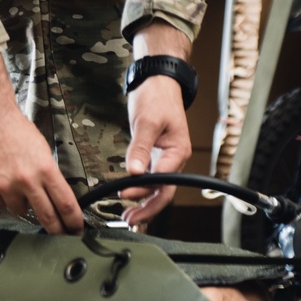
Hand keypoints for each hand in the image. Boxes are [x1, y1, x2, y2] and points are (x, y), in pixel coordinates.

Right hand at [0, 54, 82, 234]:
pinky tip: (2, 179)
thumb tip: (57, 200)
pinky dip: (3, 197)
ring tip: (18, 182)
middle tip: (61, 233)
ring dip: (23, 203)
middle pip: (47, 217)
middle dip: (56, 229)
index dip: (73, 222)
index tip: (76, 230)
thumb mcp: (43, 151)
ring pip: (21, 211)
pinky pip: (0, 204)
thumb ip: (49, 177)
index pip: (66, 205)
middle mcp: (26, 180)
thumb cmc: (16, 131)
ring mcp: (5, 186)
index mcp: (45, 169)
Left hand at [121, 63, 192, 227]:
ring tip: (128, 216)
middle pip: (164, 191)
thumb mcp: (146, 121)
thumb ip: (140, 147)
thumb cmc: (157, 97)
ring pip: (157, 188)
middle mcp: (173, 159)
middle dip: (148, 208)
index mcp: (177, 152)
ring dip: (144, 202)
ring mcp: (164, 158)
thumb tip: (133, 172)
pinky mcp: (155, 155)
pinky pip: (150, 178)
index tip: (123, 194)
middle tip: (129, 220)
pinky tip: (130, 198)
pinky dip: (141, 190)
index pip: (162, 180)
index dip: (143, 191)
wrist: (158, 81)